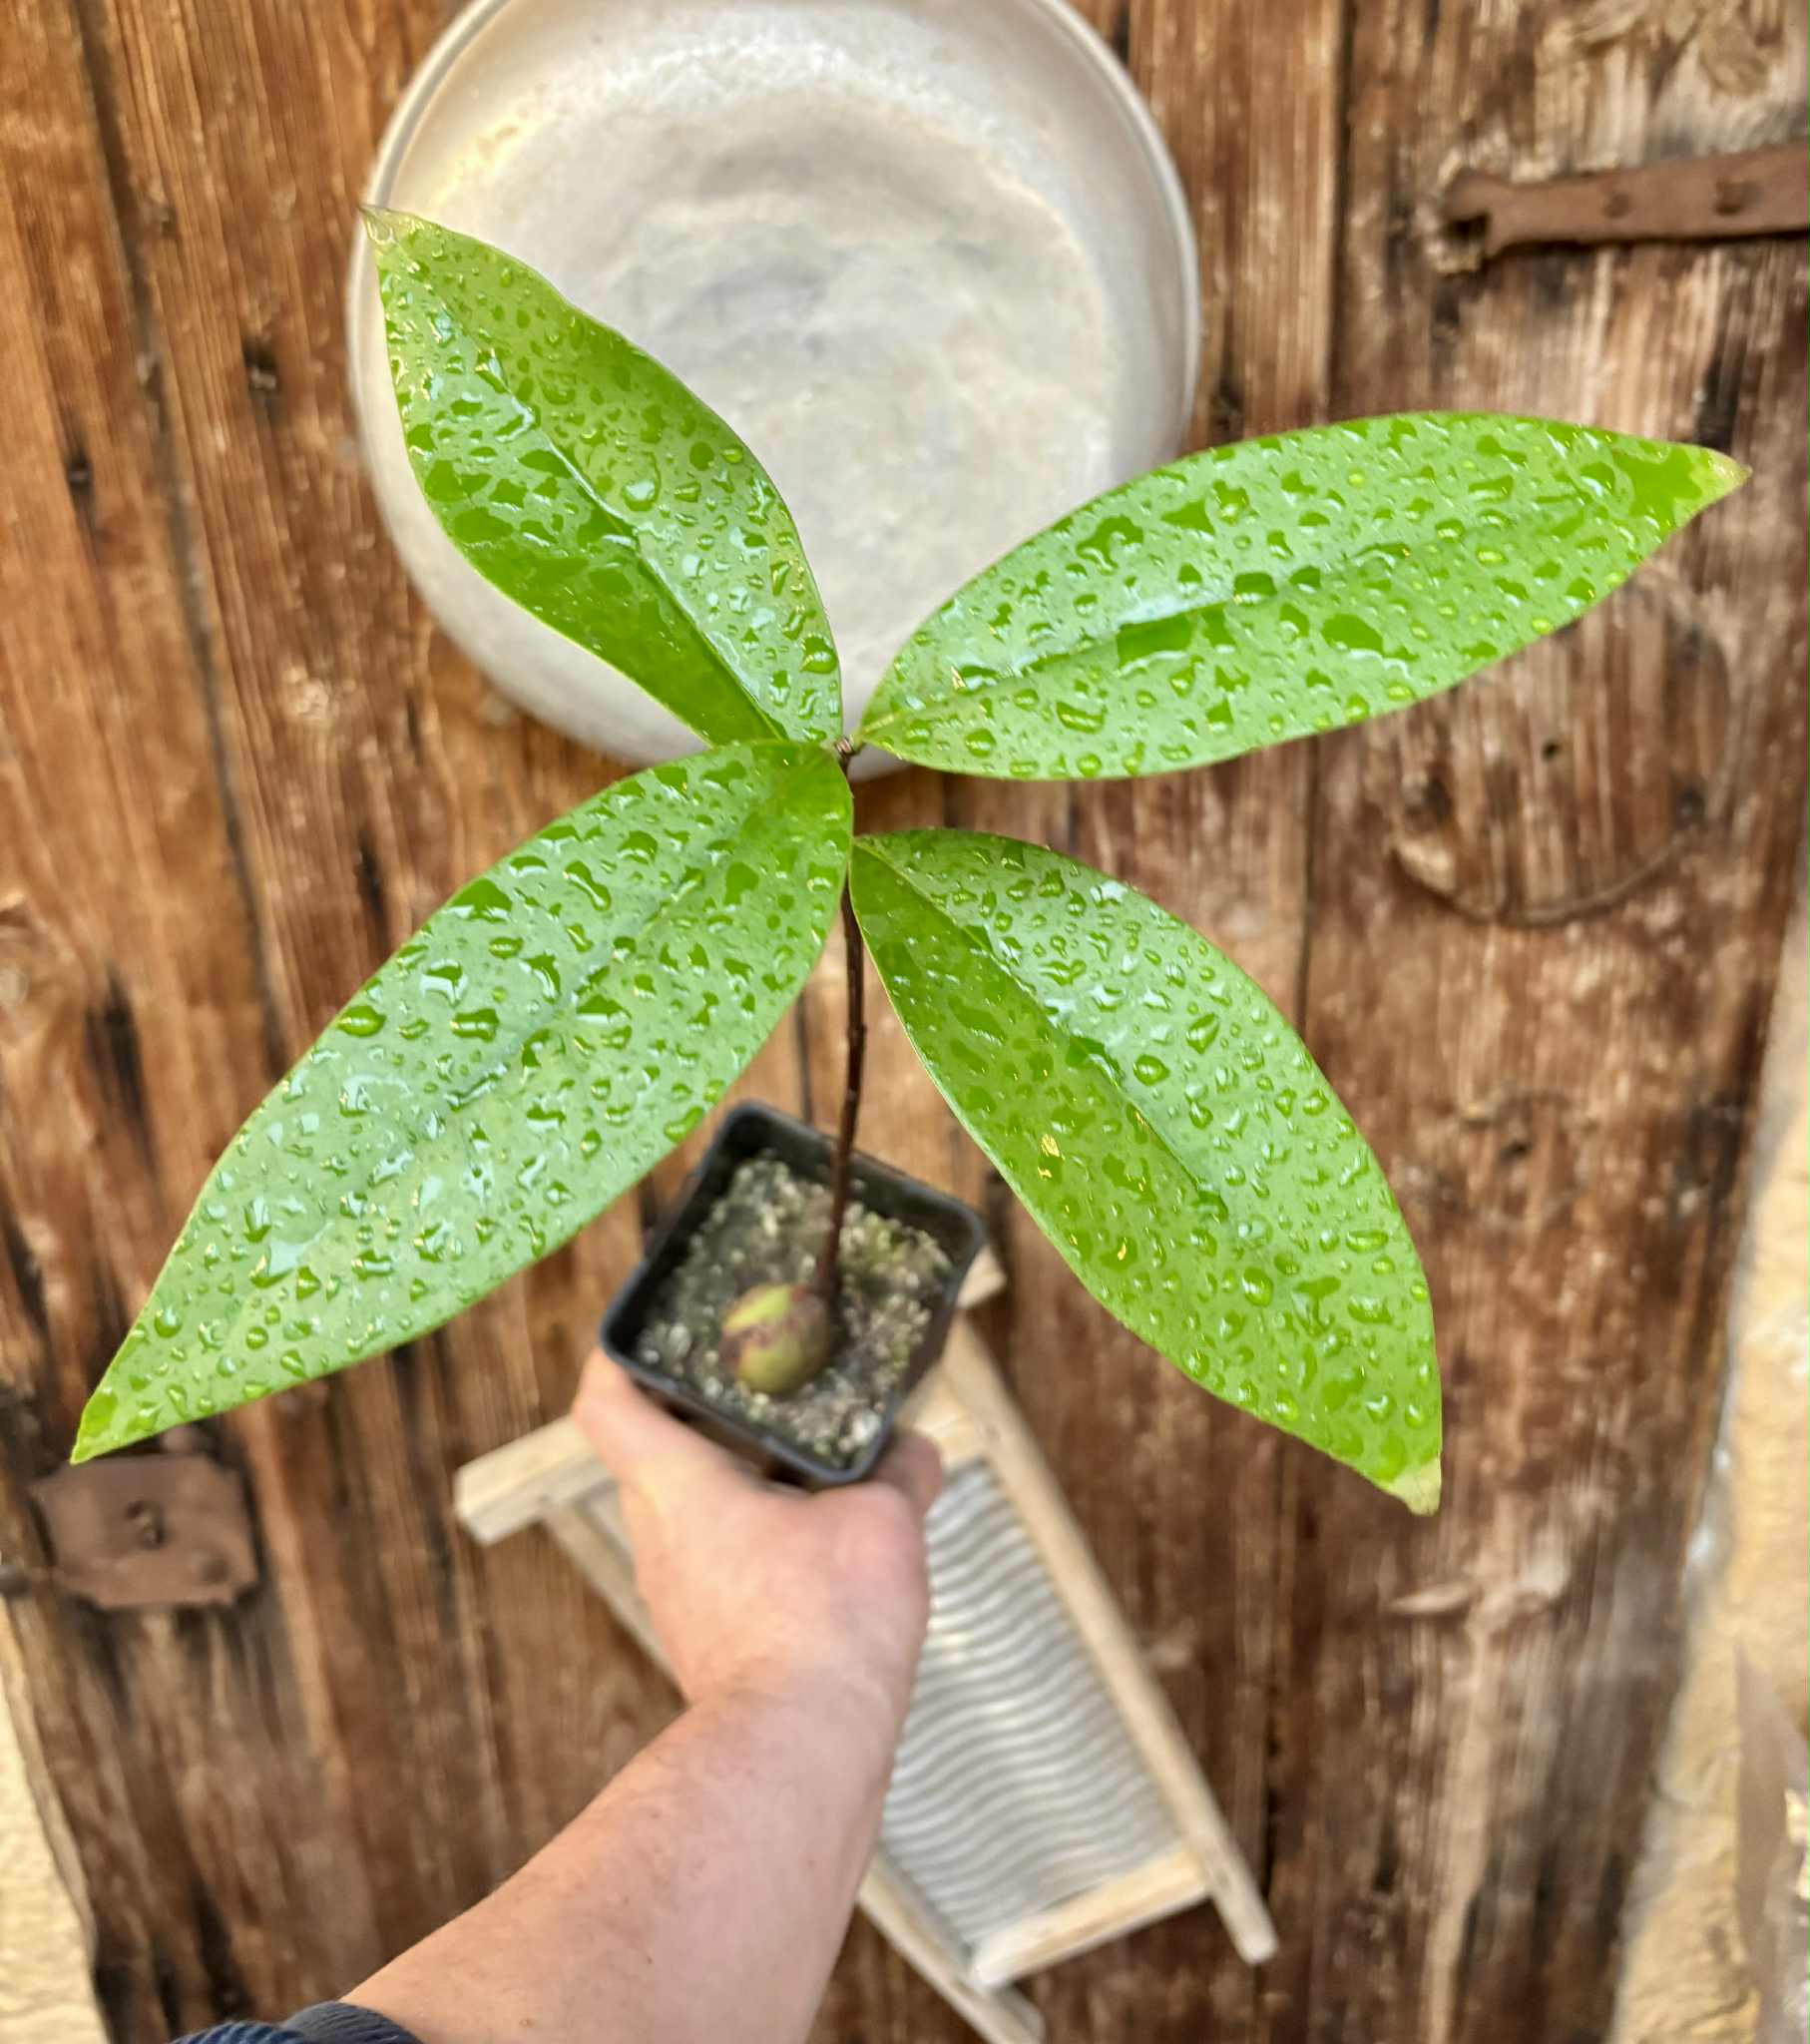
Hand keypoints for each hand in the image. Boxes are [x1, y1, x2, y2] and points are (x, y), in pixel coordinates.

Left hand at [571, 1352, 942, 1729]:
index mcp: (677, 1485)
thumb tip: (916, 1448)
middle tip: (762, 1395)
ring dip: (733, 1488)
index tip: (652, 1339)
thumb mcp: (883, 1523)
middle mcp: (658, 1536)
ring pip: (686, 1515)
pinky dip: (753, 1545)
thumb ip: (900, 1472)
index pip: (606, 1403)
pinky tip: (817, 1551)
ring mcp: (675, 1595)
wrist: (803, 1747)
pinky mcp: (704, 1640)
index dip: (618, 1359)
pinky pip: (716, 1568)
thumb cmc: (823, 1622)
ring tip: (805, 1473)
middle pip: (650, 1456)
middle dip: (701, 1420)